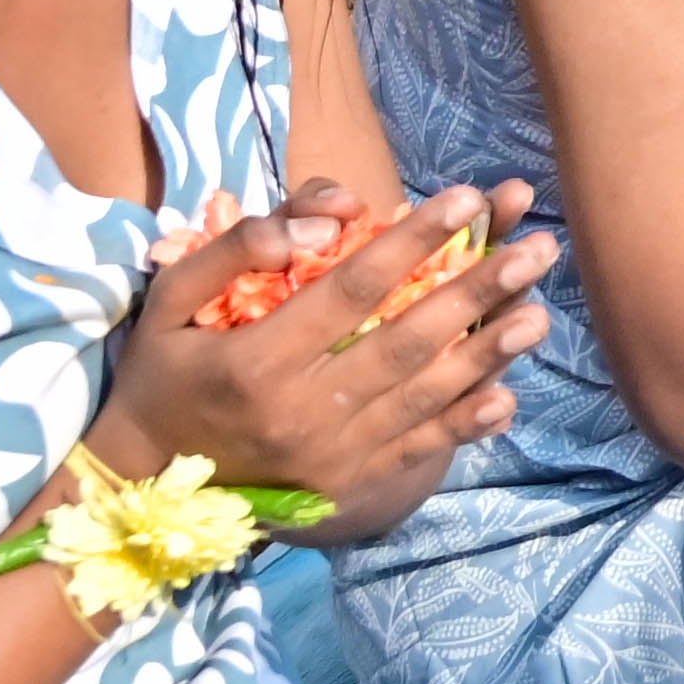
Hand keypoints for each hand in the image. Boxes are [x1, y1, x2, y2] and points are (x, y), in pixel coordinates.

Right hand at [92, 178, 556, 537]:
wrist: (141, 486)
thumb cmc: (161, 376)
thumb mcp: (167, 304)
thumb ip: (227, 254)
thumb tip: (305, 224)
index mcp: (257, 360)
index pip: (352, 288)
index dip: (414, 241)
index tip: (467, 198)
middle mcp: (300, 411)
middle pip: (405, 340)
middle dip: (477, 290)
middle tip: (538, 247)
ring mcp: (328, 455)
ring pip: (422, 396)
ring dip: (487, 353)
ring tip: (541, 311)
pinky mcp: (344, 486)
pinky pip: (414, 450)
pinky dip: (463, 425)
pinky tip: (508, 396)